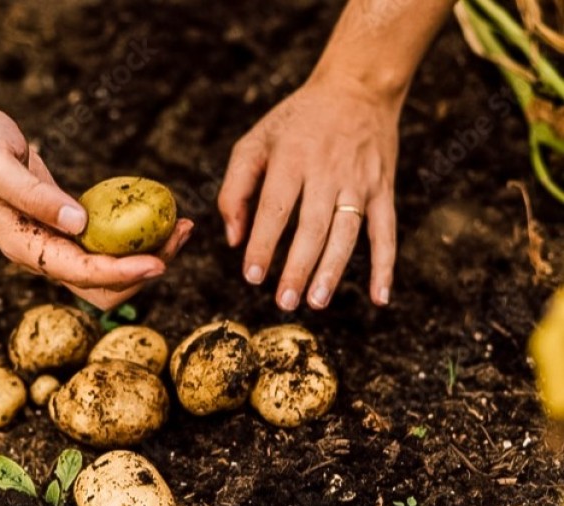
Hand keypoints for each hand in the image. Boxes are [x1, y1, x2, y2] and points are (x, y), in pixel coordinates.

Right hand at [0, 102, 192, 309]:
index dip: (120, 272)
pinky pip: (101, 243)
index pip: (79, 272)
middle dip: (143, 268)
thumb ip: (34, 196)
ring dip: (145, 253)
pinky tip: (157, 218)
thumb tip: (80, 224)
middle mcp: (38, 252)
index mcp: (21, 246)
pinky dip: (131, 236)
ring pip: (105, 267)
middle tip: (182, 234)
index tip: (158, 262)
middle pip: (99, 283)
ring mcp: (50, 241)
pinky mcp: (61, 224)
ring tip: (182, 226)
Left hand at [218, 74, 399, 310]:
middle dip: (298, 267)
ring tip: (316, 301)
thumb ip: (235, 189)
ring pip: (347, 233)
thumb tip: (233, 240)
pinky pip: (386, 232)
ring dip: (332, 270)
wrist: (357, 88)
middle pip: (312, 227)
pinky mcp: (384, 189)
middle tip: (284, 302)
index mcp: (292, 158)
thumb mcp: (255, 142)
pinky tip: (380, 297)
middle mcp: (327, 171)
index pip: (275, 208)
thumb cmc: (295, 122)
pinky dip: (386, 266)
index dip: (263, 243)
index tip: (252, 276)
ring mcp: (360, 182)